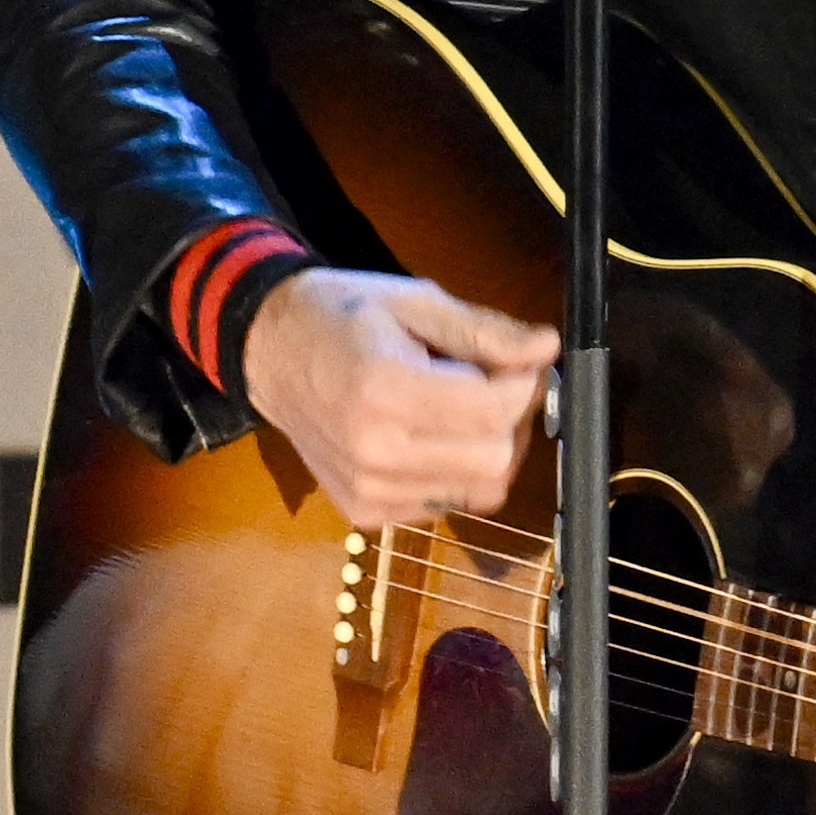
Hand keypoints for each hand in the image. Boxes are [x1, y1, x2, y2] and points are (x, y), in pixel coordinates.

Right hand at [237, 264, 558, 526]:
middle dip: (507, 420)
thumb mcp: (415, 302)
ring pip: (480, 490)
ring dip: (485, 450)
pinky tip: (424, 436)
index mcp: (385, 390)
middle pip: (496, 460)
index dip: (522, 384)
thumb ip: (484, 331)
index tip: (512, 361)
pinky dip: (451, 472)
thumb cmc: (340, 316)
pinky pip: (445, 504)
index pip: (495, 412)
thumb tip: (547, 349)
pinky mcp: (364, 512)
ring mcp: (367, 490)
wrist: (268, 351)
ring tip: (455, 410)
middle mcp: (375, 451)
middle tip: (487, 383)